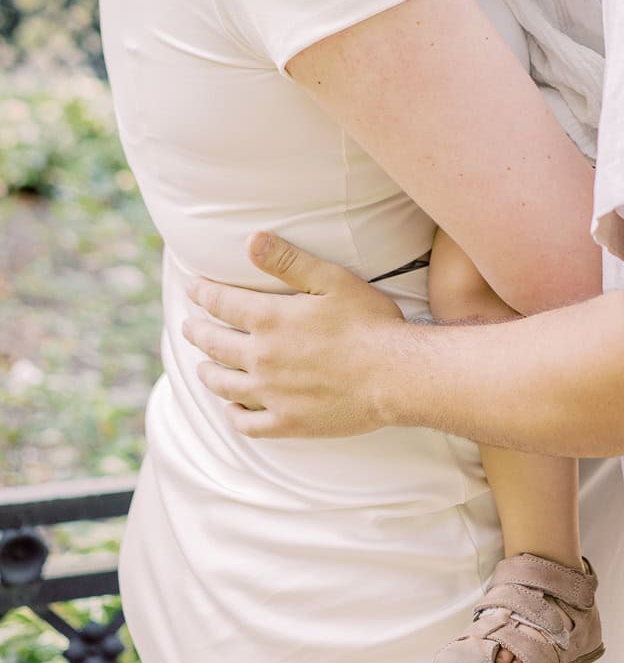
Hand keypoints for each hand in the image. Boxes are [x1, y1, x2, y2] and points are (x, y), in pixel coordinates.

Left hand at [183, 233, 405, 436]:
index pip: (222, 303)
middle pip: (215, 344)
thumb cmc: (370, 322)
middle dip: (197, 332)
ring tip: (201, 367)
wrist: (395, 374)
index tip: (192, 288)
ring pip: (224, 385)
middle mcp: (262, 357)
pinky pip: (247, 423)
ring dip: (207, 373)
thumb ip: (289, 260)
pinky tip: (231, 408)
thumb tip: (251, 239)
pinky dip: (233, 415)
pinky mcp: (287, 422)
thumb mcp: (332, 280)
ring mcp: (272, 394)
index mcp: (271, 320)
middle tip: (188, 327)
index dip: (203, 293)